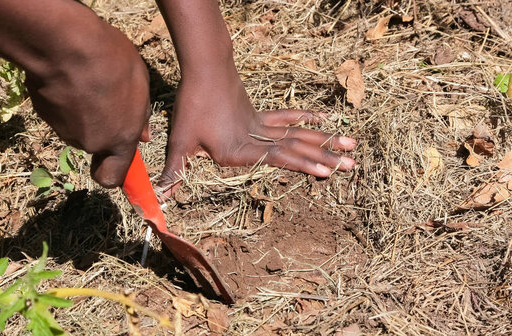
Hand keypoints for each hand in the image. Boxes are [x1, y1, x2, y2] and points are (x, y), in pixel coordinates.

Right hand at [0, 0, 150, 187]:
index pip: (112, 177)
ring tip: (86, 80)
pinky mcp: (43, 114)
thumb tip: (144, 137)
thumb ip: (141, 115)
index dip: (112, 173)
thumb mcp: (140, 83)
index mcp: (120, 139)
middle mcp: (91, 142)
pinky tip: (67, 76)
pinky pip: (58, 112)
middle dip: (98, 129)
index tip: (111, 162)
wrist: (64, 44)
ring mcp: (64, 130)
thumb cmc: (112, 60)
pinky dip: (62, 101)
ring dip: (81, 111)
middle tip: (101, 98)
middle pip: (95, 145)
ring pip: (76, 127)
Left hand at [159, 72, 355, 193]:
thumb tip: (159, 198)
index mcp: (241, 150)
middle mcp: (257, 138)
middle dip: (325, 157)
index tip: (327, 172)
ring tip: (349, 144)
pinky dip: (305, 119)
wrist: (204, 70)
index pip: (278, 159)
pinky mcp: (260, 114)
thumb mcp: (180, 141)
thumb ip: (174, 171)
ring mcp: (261, 125)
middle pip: (297, 148)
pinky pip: (288, 117)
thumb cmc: (192, 106)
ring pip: (298, 134)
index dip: (304, 166)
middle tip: (352, 164)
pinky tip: (322, 120)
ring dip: (324, 141)